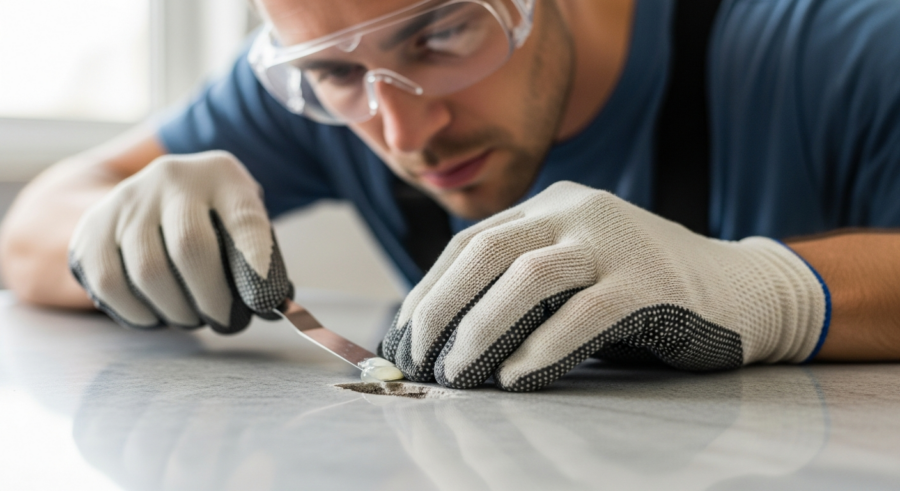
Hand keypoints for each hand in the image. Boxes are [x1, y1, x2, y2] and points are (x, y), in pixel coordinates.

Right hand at [69, 151, 291, 333]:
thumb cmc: (214, 220)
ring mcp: (128, 199)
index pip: (245, 220)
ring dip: (176, 310)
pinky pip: (109, 282)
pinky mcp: (93, 226)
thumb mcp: (244, 224)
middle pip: (190, 248)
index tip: (264, 303)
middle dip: (212, 300)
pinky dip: (137, 312)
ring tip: (191, 317)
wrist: (154, 192)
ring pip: (148, 270)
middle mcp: (173, 178)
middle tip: (223, 322)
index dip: (255, 263)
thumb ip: (260, 261)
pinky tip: (156, 315)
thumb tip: (275, 308)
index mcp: (222, 175)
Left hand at [380, 182, 829, 390]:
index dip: (431, 289)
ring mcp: (616, 240)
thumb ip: (522, 286)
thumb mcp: (575, 271)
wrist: (740, 288)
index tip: (406, 333)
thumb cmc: (641, 290)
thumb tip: (448, 333)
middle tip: (418, 356)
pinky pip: (584, 314)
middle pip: (488, 250)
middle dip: (441, 307)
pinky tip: (516, 378)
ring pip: (529, 277)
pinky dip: (543, 348)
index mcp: (552, 205)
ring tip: (457, 373)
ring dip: (481, 328)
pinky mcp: (650, 281)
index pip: (472, 240)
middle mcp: (577, 209)